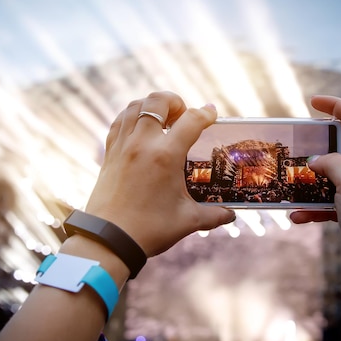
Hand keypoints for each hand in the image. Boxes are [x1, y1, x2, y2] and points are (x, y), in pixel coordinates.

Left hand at [85, 91, 235, 256]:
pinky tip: (140, 126)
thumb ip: (213, 215)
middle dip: (175, 101)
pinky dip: (131, 116)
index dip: (206, 113)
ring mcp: (123, 146)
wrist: (109, 239)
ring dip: (152, 105)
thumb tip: (231, 215)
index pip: (191, 120)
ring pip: (135, 106)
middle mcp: (143, 144)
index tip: (212, 114)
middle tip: (183, 114)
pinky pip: (120, 122)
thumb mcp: (187, 221)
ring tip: (162, 118)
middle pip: (158, 101)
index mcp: (166, 155)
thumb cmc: (150, 229)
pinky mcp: (109, 154)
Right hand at [290, 95, 340, 285]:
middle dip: (315, 147)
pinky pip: (324, 202)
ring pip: (327, 176)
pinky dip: (310, 207)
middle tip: (295, 147)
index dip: (336, 106)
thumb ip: (331, 163)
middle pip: (338, 147)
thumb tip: (317, 162)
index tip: (313, 102)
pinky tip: (296, 216)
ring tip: (289, 184)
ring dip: (307, 180)